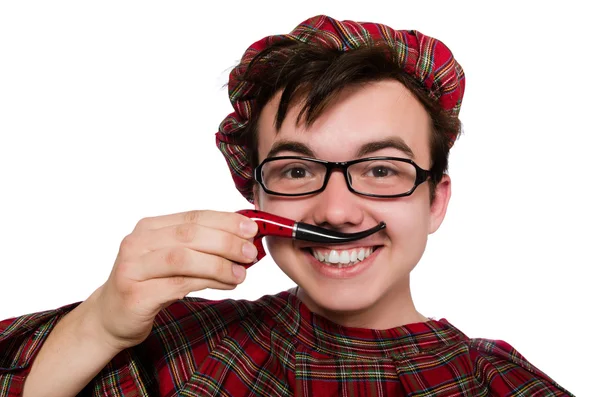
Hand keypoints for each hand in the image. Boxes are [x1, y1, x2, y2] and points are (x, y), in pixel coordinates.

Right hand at [87, 210, 257, 350]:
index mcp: (148, 227)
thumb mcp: (171, 258)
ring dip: (219, 264)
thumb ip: (200, 246)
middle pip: (189, 235)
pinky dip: (208, 283)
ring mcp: (133, 268)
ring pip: (184, 259)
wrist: (111, 317)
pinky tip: (227, 285)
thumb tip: (243, 239)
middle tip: (250, 252)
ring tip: (242, 273)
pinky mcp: (136, 295)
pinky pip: (179, 285)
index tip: (251, 228)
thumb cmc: (149, 284)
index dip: (225, 221)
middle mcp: (137, 243)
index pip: (193, 217)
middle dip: (226, 242)